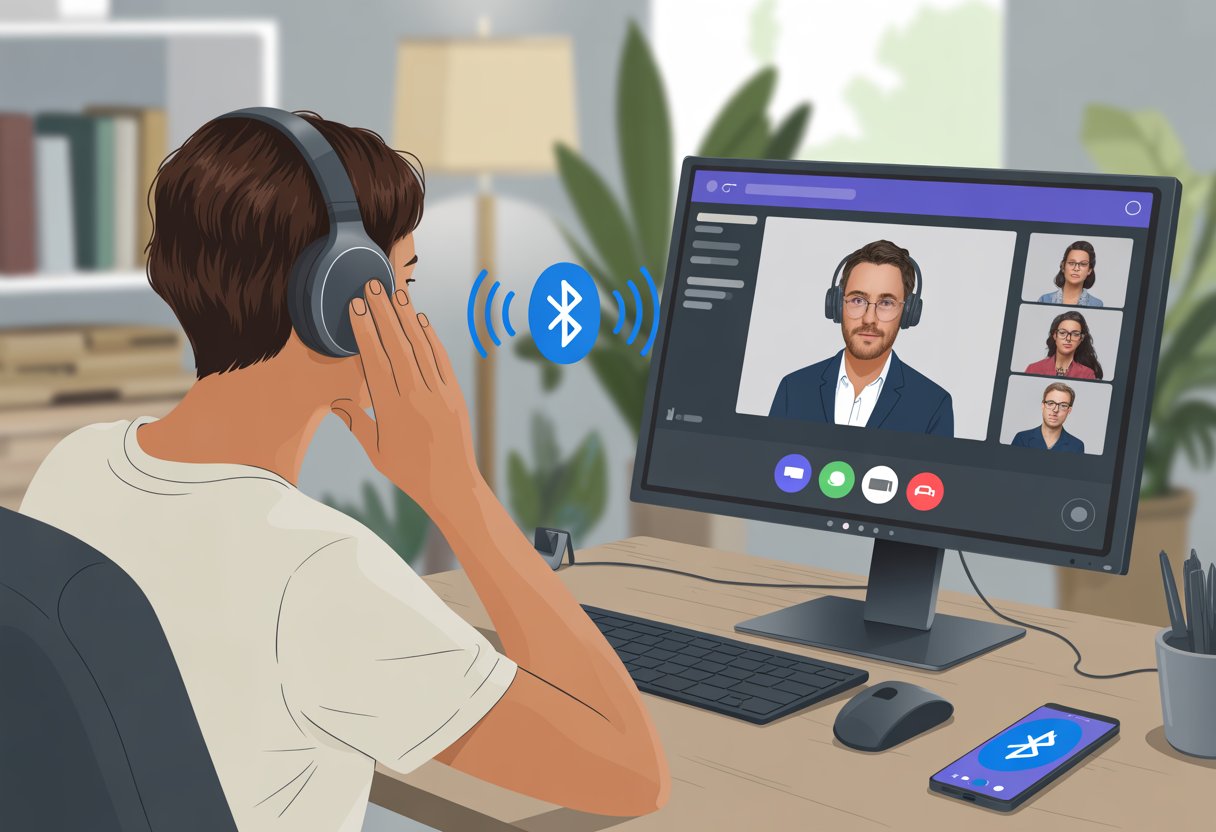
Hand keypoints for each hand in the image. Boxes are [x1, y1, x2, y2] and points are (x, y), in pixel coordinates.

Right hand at [330, 279, 484, 517]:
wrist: (451, 485)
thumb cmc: (408, 471)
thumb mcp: (375, 451)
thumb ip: (356, 422)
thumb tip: (335, 400)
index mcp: (392, 410)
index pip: (376, 363)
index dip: (365, 333)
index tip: (356, 307)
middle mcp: (416, 397)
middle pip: (398, 347)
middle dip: (384, 314)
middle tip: (372, 286)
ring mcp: (439, 393)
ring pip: (420, 348)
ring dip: (407, 318)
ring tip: (395, 292)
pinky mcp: (455, 394)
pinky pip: (441, 360)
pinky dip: (431, 338)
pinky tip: (421, 320)